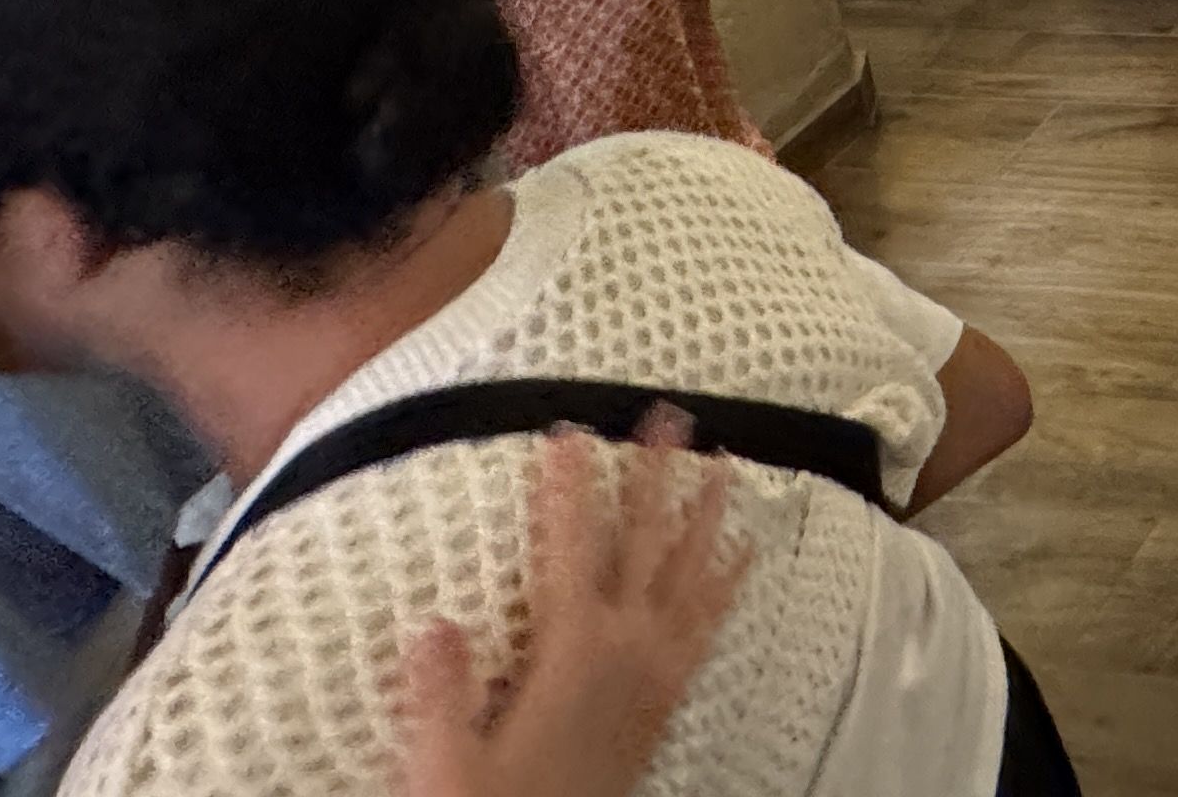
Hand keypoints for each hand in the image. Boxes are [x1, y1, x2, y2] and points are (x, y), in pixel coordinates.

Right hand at [400, 414, 750, 796]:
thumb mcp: (448, 764)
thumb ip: (443, 694)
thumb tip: (435, 624)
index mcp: (575, 651)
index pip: (571, 550)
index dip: (568, 489)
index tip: (568, 432)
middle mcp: (629, 649)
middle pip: (647, 543)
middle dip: (657, 475)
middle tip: (672, 414)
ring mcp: (657, 670)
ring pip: (692, 573)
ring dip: (707, 514)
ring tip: (726, 462)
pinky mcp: (670, 696)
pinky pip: (709, 623)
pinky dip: (728, 582)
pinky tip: (743, 554)